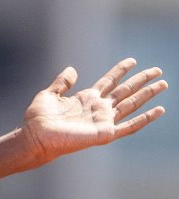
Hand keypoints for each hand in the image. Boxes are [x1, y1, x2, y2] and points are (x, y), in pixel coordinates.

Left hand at [21, 59, 165, 163]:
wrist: (35, 138)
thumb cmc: (38, 119)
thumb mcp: (49, 95)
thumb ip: (62, 82)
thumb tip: (72, 68)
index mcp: (86, 98)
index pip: (109, 81)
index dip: (121, 70)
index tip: (133, 60)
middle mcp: (98, 108)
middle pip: (125, 91)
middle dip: (141, 80)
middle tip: (158, 71)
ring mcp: (103, 121)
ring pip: (131, 105)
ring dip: (147, 95)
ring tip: (163, 84)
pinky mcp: (105, 133)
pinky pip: (130, 126)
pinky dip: (145, 119)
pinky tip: (159, 110)